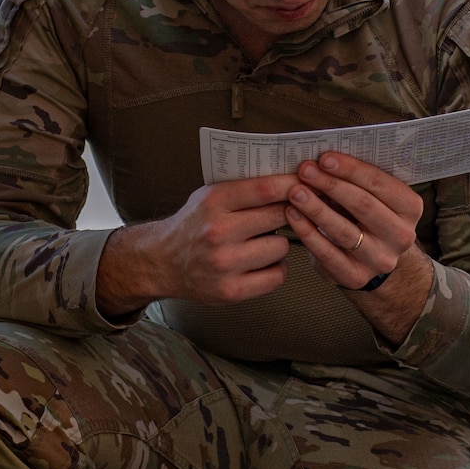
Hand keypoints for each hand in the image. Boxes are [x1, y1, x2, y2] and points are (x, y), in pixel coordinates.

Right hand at [97, 176, 294, 315]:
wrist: (162, 262)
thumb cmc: (194, 224)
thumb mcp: (211, 195)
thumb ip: (245, 188)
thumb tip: (294, 178)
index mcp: (214, 202)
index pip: (265, 188)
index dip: (292, 185)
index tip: (307, 183)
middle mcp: (218, 232)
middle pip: (278, 216)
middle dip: (287, 213)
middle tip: (283, 213)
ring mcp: (225, 264)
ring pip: (281, 247)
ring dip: (278, 244)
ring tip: (263, 241)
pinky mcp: (231, 291)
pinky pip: (276, 276)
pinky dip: (275, 268)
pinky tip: (263, 262)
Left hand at [285, 153, 422, 290]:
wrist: (369, 259)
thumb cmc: (365, 216)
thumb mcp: (372, 195)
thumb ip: (357, 178)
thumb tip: (323, 158)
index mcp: (409, 208)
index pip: (380, 184)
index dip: (350, 169)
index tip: (324, 158)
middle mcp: (401, 235)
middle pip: (363, 205)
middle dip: (331, 185)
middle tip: (305, 171)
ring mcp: (380, 259)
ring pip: (344, 231)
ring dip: (316, 208)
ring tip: (295, 192)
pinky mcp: (356, 277)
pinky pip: (328, 253)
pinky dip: (307, 232)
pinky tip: (292, 215)